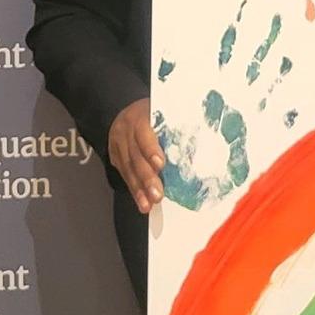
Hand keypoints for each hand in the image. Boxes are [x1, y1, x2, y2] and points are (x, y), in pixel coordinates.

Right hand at [109, 97, 164, 213]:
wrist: (125, 111)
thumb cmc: (153, 112)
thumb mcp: (162, 110)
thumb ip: (174, 126)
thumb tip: (199, 143)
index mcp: (140, 116)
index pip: (144, 134)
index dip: (151, 149)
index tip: (160, 165)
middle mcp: (125, 131)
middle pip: (135, 156)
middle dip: (147, 177)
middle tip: (157, 195)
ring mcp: (118, 145)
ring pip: (128, 169)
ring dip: (139, 189)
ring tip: (148, 204)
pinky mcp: (115, 157)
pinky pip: (124, 175)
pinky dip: (134, 190)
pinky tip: (142, 202)